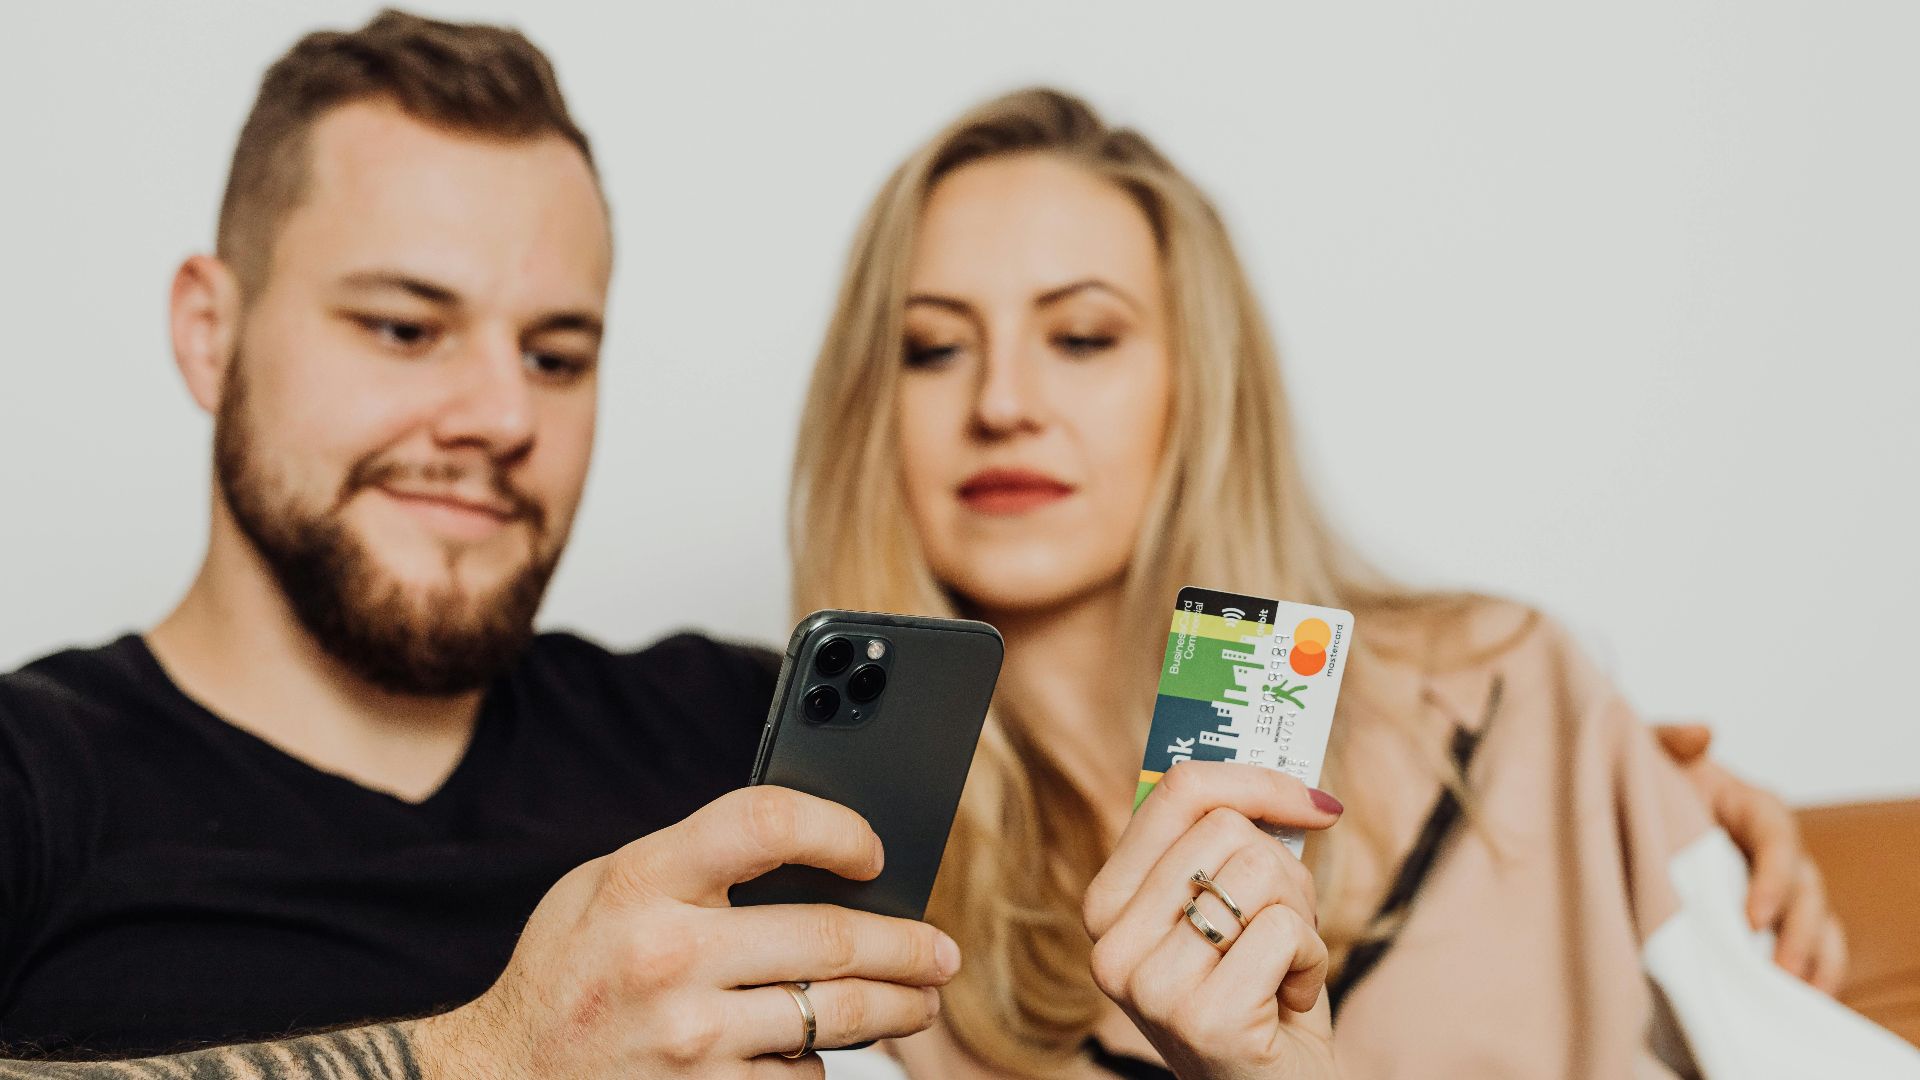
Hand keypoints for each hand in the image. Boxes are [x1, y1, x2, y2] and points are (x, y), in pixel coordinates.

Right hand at [417, 786, 959, 1078]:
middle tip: (940, 952)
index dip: (838, 829)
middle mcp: (666, 955)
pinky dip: (815, 1064)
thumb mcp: (607, 888)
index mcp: (641, 880)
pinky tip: (813, 1051)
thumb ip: (694, 862)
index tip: (875, 851)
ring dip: (896, 1009)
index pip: (765, 822)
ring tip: (917, 1002)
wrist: (500, 1077)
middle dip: (907, 945)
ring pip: (834, 1015)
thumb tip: (816, 854)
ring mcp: (687, 1038)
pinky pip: (798, 1076)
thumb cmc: (568, 971)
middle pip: (829, 936)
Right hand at [1083, 762, 1344, 1079]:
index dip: (1257, 780)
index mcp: (1108, 904)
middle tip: (1282, 931)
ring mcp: (1151, 985)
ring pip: (1261, 874)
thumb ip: (1226, 847)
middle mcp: (1111, 943)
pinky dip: (1313, 964)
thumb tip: (1291, 776)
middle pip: (1229, 830)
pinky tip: (1288, 1002)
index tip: (1314, 802)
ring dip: (1301, 922)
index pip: (1177, 791)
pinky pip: (1287, 932)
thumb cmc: (1259, 994)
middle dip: (1286, 875)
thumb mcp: (1225, 911)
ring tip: (1280, 968)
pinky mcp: (1203, 1017)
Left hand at [1654, 724, 1847, 993]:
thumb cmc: (1641, 779)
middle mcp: (1771, 847)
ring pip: (1815, 920)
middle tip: (1777, 970)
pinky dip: (1814, 970)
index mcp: (1750, 805)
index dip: (1772, 877)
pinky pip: (1807, 944)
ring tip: (1793, 993)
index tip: (1751, 916)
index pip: (1778, 837)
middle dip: (1797, 932)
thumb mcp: (1644, 753)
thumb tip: (1703, 733)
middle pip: (1805, 888)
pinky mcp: (1764, 916)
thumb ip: (1668, 738)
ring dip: (1813, 957)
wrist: (1619, 810)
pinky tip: (1802, 999)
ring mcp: (1772, 884)